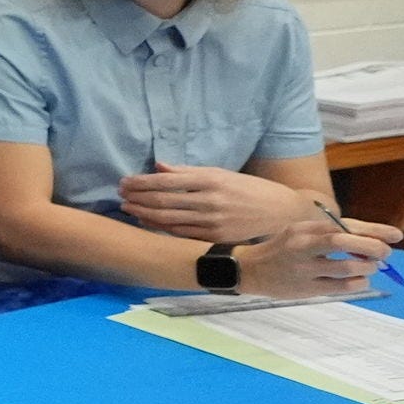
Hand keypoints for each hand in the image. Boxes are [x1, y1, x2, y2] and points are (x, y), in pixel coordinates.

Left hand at [119, 167, 374, 247]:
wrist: (283, 213)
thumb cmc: (249, 190)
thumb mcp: (222, 174)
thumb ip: (188, 172)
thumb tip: (159, 165)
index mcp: (211, 180)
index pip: (167, 181)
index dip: (141, 182)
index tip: (124, 181)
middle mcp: (210, 200)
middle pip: (163, 200)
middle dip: (137, 197)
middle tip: (120, 195)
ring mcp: (212, 221)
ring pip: (168, 219)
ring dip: (143, 213)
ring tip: (127, 208)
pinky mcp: (215, 237)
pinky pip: (180, 233)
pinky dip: (160, 228)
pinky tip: (146, 222)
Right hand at [231, 213, 395, 301]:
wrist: (249, 270)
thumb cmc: (281, 248)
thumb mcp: (299, 231)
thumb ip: (328, 232)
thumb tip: (366, 239)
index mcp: (304, 230)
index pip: (344, 227)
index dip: (373, 232)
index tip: (394, 237)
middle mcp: (303, 247)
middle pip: (343, 243)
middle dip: (372, 248)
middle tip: (385, 254)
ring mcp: (304, 269)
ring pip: (346, 268)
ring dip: (367, 268)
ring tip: (370, 268)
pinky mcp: (306, 289)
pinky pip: (341, 287)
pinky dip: (357, 283)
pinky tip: (359, 280)